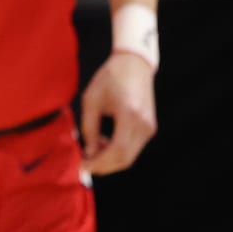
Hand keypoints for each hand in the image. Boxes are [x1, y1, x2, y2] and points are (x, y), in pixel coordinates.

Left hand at [80, 52, 156, 174]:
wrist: (134, 64)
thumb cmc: (110, 78)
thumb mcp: (91, 100)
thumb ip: (89, 127)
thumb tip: (88, 152)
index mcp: (130, 116)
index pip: (117, 151)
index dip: (99, 163)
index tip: (82, 166)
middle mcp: (144, 125)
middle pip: (125, 159)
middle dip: (103, 166)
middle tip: (85, 164)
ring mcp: (149, 128)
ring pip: (130, 156)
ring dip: (110, 159)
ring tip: (92, 148)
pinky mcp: (150, 128)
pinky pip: (133, 148)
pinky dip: (117, 151)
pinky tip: (104, 141)